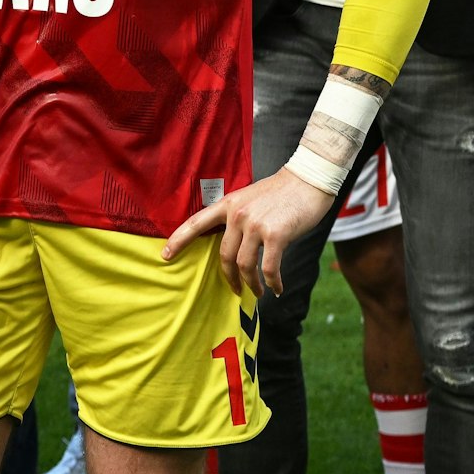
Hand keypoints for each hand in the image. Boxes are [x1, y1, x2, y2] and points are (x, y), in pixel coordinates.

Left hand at [162, 169, 334, 296]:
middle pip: (224, 255)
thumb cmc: (280, 192)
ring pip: (244, 265)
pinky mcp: (276, 234)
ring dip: (251, 284)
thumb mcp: (249, 198)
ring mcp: (255, 225)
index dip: (178, 240)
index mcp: (227, 204)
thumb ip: (237, 218)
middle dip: (229, 277)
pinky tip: (277, 288)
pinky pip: (269, 267)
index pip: (196, 223)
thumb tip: (234, 244)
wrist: (308, 181)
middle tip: (236, 290)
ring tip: (258, 292)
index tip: (165, 255)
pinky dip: (273, 282)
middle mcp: (237, 215)